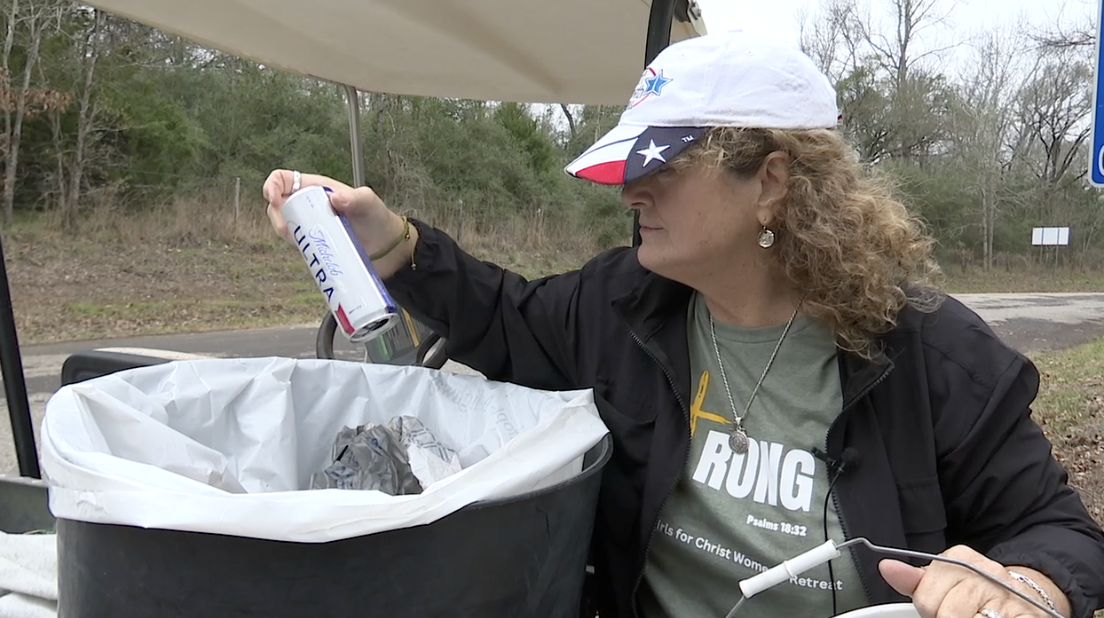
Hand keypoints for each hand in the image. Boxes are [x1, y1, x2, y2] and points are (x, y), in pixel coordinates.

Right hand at [261, 170, 416, 277]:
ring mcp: (310, 225)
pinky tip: (306, 249)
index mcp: (317, 188)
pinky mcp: (313, 243)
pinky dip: (295, 246)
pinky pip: (296, 243)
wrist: (386, 248)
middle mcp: (309, 205)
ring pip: (284, 225)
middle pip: (278, 204)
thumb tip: (335, 198)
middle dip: (277, 214)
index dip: (272, 186)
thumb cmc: (377, 219)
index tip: (274, 199)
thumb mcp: (369, 202)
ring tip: (299, 239)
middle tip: (288, 227)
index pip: (284, 179)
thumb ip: (356, 198)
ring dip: (284, 231)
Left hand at [879, 545, 1068, 617]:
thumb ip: (915, 580)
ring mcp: (1007, 596)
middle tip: (962, 613)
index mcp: (961, 558)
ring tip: (975, 615)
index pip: (925, 595)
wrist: (1027, 598)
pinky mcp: (1025, 615)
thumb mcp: (945, 580)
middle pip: (945, 612)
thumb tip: (887, 568)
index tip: (944, 605)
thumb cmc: (978, 592)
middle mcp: (985, 573)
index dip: (931, 607)